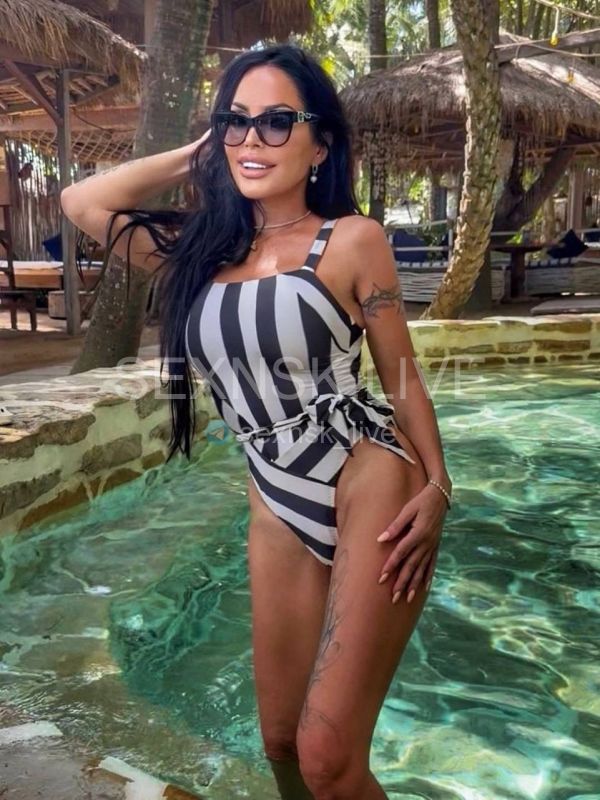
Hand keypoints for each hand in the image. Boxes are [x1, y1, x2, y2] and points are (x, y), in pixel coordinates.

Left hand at [376, 483, 447, 603]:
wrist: (441, 496)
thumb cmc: (421, 501)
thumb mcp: (408, 509)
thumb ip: (395, 526)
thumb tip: (381, 539)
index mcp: (418, 533)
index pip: (401, 553)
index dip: (390, 566)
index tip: (381, 578)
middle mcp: (426, 543)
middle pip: (411, 566)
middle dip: (402, 582)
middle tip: (392, 597)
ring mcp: (432, 546)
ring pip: (422, 569)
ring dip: (414, 584)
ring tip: (407, 598)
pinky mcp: (436, 546)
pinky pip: (432, 565)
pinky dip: (427, 577)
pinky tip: (424, 588)